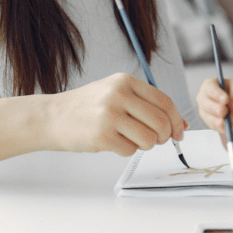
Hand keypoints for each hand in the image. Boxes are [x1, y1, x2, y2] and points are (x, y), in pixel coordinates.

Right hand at [47, 73, 186, 156]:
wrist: (52, 116)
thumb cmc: (88, 107)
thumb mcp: (117, 94)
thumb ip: (147, 105)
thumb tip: (181, 123)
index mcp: (125, 81)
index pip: (164, 101)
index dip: (176, 120)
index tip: (179, 131)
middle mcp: (119, 95)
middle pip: (160, 122)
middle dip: (164, 136)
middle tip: (157, 141)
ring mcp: (109, 115)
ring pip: (148, 139)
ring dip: (145, 145)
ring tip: (131, 140)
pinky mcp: (101, 135)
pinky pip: (129, 151)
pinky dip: (126, 151)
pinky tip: (114, 143)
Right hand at [196, 78, 232, 150]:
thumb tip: (232, 107)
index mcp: (209, 85)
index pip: (210, 88)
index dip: (217, 94)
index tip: (226, 99)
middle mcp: (203, 98)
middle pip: (206, 104)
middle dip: (215, 108)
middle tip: (224, 111)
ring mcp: (205, 112)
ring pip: (209, 117)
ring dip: (217, 120)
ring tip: (226, 122)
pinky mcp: (210, 123)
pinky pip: (214, 126)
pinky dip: (221, 127)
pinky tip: (226, 127)